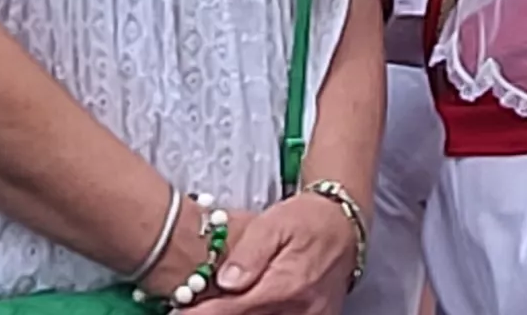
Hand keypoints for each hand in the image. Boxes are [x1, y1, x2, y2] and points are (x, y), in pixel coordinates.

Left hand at [201, 192, 358, 314]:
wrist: (344, 226)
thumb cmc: (305, 220)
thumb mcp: (273, 224)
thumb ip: (250, 253)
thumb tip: (226, 281)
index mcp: (286, 284)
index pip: (235, 308)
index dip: (204, 314)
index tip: (181, 313)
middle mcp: (299, 309)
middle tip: (189, 310)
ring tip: (212, 306)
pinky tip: (243, 309)